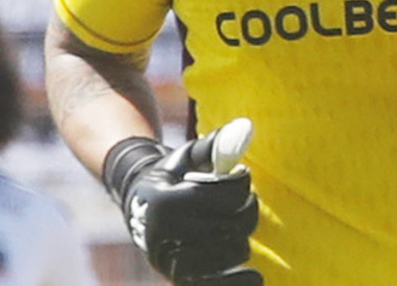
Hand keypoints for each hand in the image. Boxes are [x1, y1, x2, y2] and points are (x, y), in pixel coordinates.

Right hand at [102, 119, 260, 284]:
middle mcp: (163, 234)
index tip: (241, 174)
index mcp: (165, 200)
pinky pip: (212, 285)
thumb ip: (217, 144)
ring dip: (242, 237)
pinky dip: (237, 282)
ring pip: (227, 254)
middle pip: (228, 225)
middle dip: (246, 209)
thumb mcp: (189, 154)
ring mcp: (169, 260)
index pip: (221, 195)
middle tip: (244, 200)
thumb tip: (246, 128)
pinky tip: (256, 278)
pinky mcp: (176, 277)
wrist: (140, 202)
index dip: (241, 182)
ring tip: (237, 223)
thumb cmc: (173, 174)